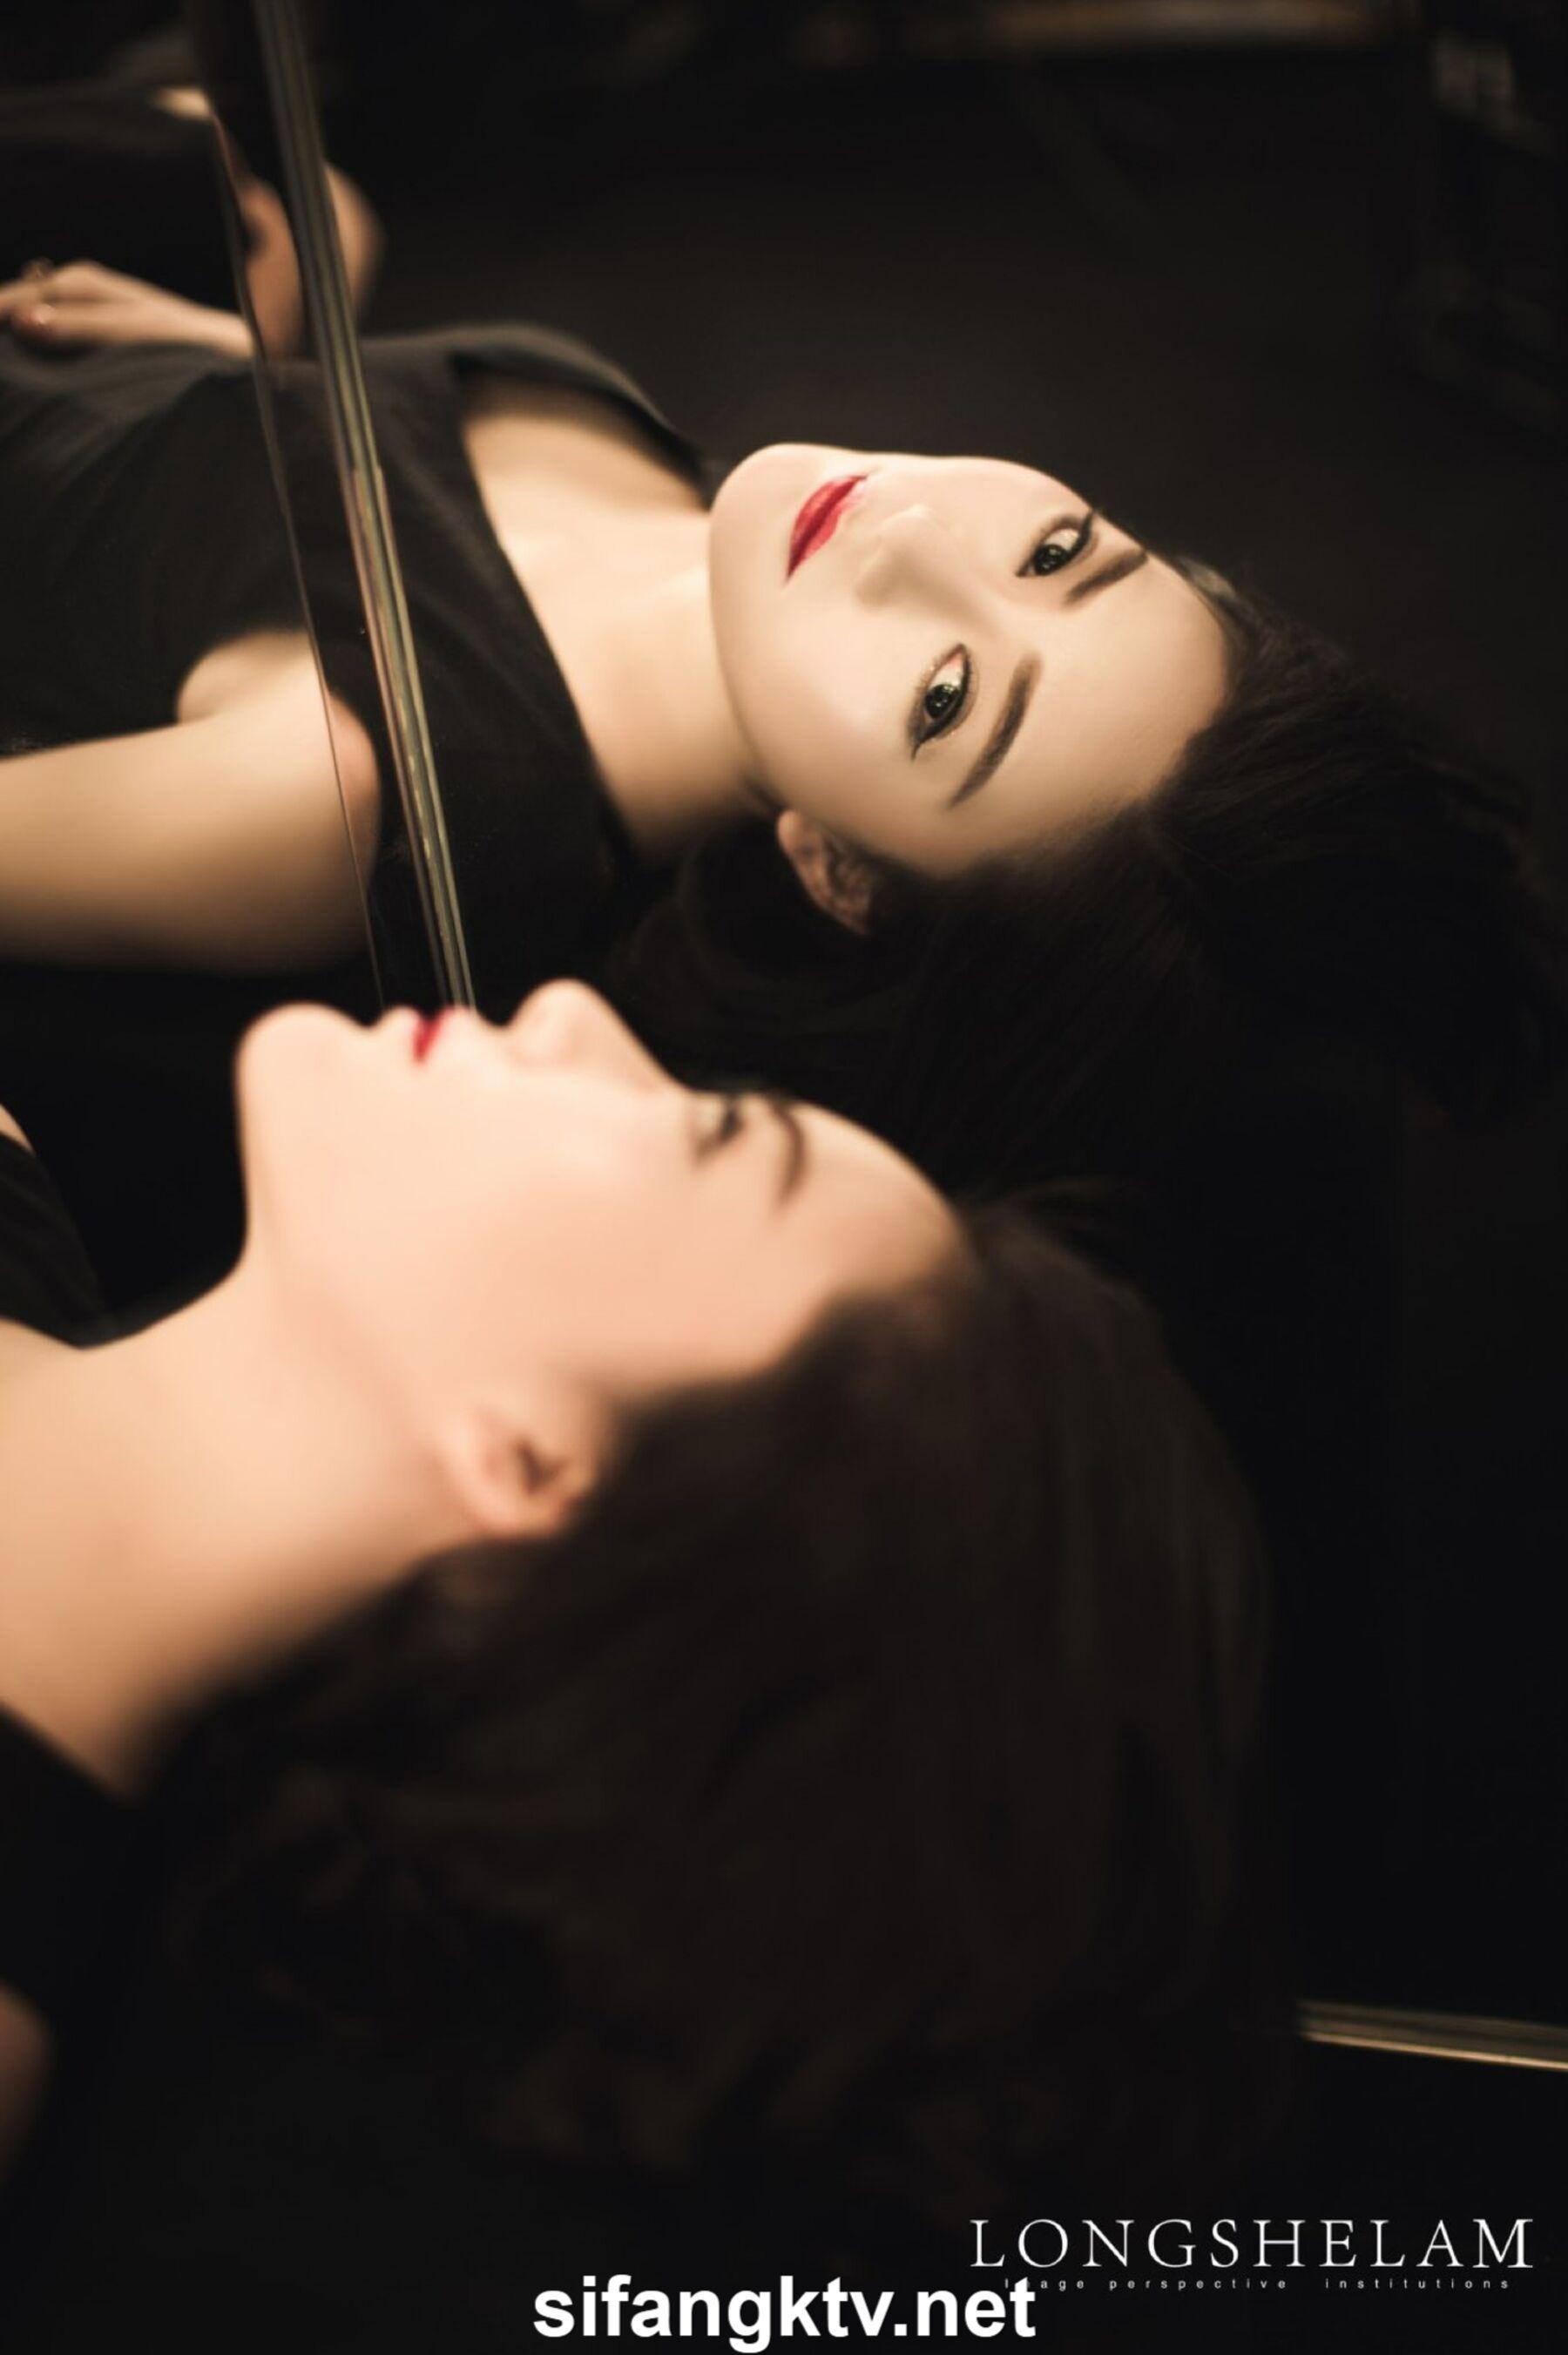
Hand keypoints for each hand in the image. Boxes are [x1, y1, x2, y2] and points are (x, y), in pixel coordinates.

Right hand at [0, 259, 251, 357]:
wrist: (214, 348)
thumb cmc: (176, 338)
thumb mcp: (127, 332)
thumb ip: (76, 327)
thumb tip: (23, 321)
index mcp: (77, 282)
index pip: (17, 297)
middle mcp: (73, 288)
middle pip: (19, 303)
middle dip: (1, 322)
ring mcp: (79, 308)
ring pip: (31, 318)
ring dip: (15, 337)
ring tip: (7, 364)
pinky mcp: (88, 328)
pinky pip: (49, 332)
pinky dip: (35, 342)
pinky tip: (26, 358)